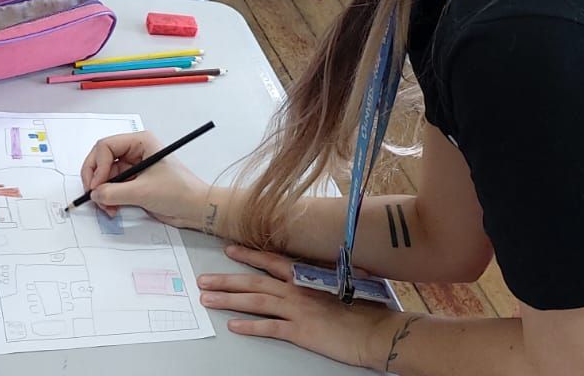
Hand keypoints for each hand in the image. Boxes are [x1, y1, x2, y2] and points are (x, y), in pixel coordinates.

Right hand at [80, 132, 211, 228]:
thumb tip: (94, 194)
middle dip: (96, 180)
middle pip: (101, 160)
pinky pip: (112, 188)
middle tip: (94, 196)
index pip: (106, 146)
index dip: (97, 166)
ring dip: (102, 193)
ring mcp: (133, 168)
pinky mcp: (133, 183)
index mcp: (140, 142)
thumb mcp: (143, 191)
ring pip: (105, 177)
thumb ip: (114, 192)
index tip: (97, 185)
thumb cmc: (179, 192)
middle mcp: (135, 151)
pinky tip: (113, 209)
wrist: (196, 209)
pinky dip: (108, 199)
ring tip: (108, 208)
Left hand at [200, 245, 410, 369]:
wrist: (378, 330)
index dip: (249, 256)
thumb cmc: (368, 306)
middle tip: (204, 280)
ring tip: (208, 299)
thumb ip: (328, 275)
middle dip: (226, 280)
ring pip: (255, 301)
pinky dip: (249, 326)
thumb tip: (321, 270)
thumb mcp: (348, 281)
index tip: (230, 251)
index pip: (272, 261)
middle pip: (254, 282)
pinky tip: (233, 325)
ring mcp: (298, 310)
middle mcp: (298, 289)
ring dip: (228, 299)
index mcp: (309, 275)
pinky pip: (269, 327)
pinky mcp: (300, 331)